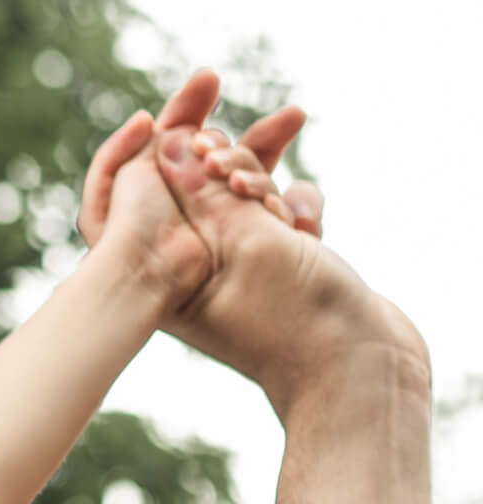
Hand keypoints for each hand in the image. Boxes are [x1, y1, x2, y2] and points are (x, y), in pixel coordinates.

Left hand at [83, 71, 427, 421]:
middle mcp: (194, 265)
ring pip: (242, 192)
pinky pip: (280, 211)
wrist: (363, 375)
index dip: (154, 150)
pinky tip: (310, 225)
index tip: (181, 128)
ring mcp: (239, 262)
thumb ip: (207, 191)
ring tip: (276, 199)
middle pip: (194, 183)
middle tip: (231, 145)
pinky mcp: (279, 261)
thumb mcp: (245, 242)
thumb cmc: (297, 316)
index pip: (139, 192)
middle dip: (221, 153)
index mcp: (164, 269)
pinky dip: (297, 206)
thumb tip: (166, 146)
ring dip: (264, 180)